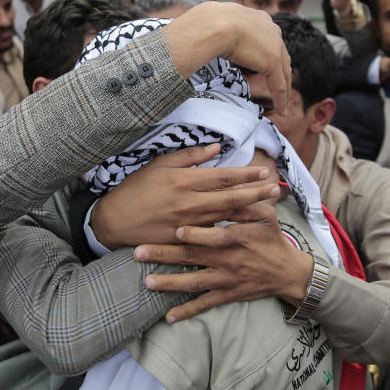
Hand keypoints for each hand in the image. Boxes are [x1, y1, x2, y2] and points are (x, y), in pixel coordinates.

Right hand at [91, 143, 278, 248]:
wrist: (114, 221)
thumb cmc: (135, 189)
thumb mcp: (159, 166)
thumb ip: (188, 157)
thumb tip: (215, 149)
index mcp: (184, 181)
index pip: (223, 177)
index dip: (246, 174)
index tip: (264, 171)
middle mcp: (190, 203)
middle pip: (232, 199)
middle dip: (256, 194)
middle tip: (275, 190)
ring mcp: (188, 224)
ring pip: (226, 218)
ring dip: (249, 213)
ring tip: (267, 208)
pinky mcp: (184, 240)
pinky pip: (212, 236)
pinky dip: (230, 231)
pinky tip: (244, 230)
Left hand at [134, 201, 313, 321]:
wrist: (286, 273)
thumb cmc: (271, 239)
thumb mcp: (266, 217)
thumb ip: (247, 204)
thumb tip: (232, 188)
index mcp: (238, 238)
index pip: (216, 236)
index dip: (197, 234)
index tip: (176, 229)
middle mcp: (229, 260)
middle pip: (194, 257)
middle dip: (165, 254)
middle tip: (139, 252)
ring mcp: (226, 279)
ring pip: (194, 282)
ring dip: (169, 283)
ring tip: (147, 282)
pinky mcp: (226, 295)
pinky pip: (204, 304)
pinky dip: (186, 311)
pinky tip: (168, 316)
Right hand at [160, 2, 291, 115]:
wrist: (211, 25)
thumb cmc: (205, 23)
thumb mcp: (215, 21)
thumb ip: (219, 28)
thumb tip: (202, 30)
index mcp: (257, 17)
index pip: (268, 38)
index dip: (267, 52)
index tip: (264, 63)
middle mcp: (270, 28)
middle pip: (281, 54)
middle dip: (281, 71)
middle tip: (279, 85)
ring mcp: (274, 45)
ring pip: (282, 71)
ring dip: (282, 88)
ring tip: (282, 103)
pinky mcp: (273, 62)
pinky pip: (280, 84)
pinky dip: (281, 98)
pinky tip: (281, 111)